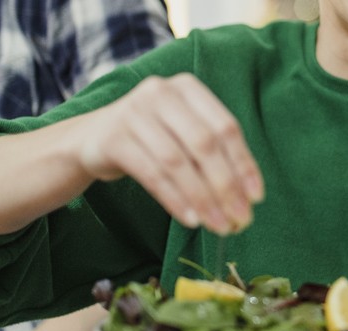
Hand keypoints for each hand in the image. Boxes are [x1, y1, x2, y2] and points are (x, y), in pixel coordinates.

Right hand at [71, 73, 264, 233]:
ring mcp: (134, 112)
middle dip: (226, 186)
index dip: (244, 164)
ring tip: (218, 226)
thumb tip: (247, 198)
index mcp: (187, 88)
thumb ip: (213, 155)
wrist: (92, 139)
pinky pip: (152, 174)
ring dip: (202, 199)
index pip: (225, 128)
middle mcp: (161, 92)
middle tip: (240, 219)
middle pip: (204, 144)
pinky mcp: (113, 138)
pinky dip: (174, 199)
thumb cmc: (152, 139)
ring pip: (178, 162)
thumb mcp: (183, 135)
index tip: (256, 198)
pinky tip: (190, 219)